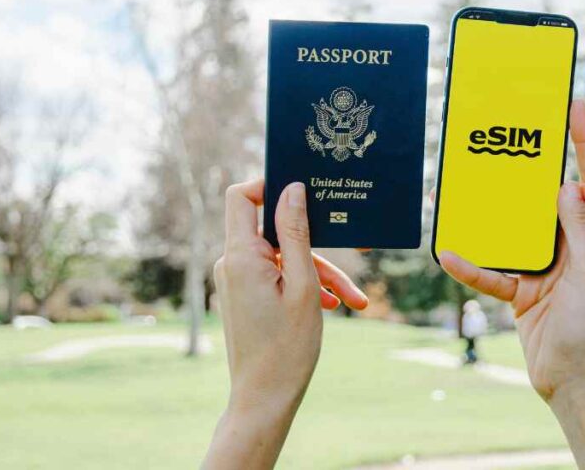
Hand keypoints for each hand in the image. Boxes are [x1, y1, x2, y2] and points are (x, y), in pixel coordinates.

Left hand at [203, 179, 367, 469]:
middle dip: (315, 246)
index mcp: (240, 256)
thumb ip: (297, 233)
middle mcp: (231, 263)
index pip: (241, 195)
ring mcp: (236, 280)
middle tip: (351, 262)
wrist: (264, 399)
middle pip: (274, 231)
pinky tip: (333, 305)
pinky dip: (302, 285)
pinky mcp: (244, 294)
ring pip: (281, 257)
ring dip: (317, 273)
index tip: (305, 194)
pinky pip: (275, 276)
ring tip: (353, 300)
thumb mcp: (303, 284)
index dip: (270, 186)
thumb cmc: (287, 347)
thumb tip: (292, 188)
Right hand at [439, 99, 584, 399]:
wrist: (574, 383)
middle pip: (551, 199)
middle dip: (532, 171)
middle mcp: (574, 248)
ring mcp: (547, 269)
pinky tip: (451, 254)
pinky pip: (494, 271)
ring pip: (517, 231)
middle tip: (511, 137)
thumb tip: (566, 186)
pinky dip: (473, 265)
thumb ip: (577, 230)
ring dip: (494, 216)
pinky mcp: (523, 291)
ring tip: (471, 188)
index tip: (576, 106)